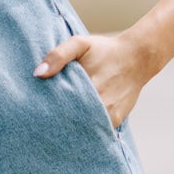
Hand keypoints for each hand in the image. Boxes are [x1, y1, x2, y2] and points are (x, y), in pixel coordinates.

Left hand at [32, 31, 147, 128]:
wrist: (137, 57)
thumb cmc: (104, 50)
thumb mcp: (80, 44)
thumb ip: (58, 56)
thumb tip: (38, 74)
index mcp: (84, 84)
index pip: (56, 105)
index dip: (45, 110)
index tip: (36, 113)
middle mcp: (96, 101)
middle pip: (68, 120)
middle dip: (56, 122)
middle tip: (41, 125)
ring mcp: (107, 113)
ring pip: (83, 128)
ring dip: (71, 128)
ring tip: (56, 129)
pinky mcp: (115, 119)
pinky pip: (97, 130)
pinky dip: (87, 130)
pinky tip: (77, 128)